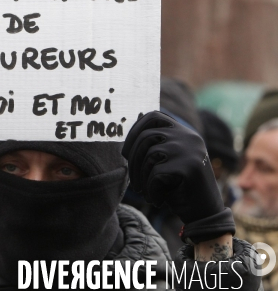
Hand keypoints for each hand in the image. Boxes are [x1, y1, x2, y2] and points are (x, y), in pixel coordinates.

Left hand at [122, 111, 234, 242]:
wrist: (204, 214)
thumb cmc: (179, 188)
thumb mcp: (167, 162)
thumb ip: (154, 146)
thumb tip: (127, 141)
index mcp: (184, 132)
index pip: (153, 116)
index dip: (134, 131)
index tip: (126, 153)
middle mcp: (189, 137)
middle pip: (145, 136)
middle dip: (133, 162)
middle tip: (135, 183)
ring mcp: (190, 151)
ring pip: (149, 155)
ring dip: (140, 178)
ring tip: (144, 192)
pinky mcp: (189, 167)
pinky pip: (156, 174)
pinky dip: (151, 190)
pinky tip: (157, 200)